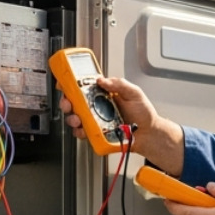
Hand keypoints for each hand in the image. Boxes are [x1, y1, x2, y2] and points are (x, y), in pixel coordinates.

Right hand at [59, 76, 185, 173]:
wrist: (148, 134)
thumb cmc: (143, 114)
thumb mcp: (134, 93)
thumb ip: (119, 84)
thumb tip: (102, 80)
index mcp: (103, 94)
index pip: (83, 86)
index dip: (71, 84)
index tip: (65, 83)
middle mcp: (96, 106)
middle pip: (74, 102)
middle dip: (66, 102)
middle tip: (68, 103)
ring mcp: (95, 120)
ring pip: (75, 118)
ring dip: (72, 118)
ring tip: (77, 119)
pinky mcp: (96, 133)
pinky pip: (83, 133)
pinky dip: (79, 132)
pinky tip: (83, 130)